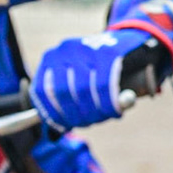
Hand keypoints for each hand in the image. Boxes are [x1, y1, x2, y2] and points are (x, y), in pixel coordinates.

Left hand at [30, 31, 164, 130]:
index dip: (52, 113)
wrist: (130, 42)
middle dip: (77, 115)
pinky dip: (109, 103)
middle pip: (64, 92)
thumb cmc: (100, 68)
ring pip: (83, 90)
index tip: (64, 127)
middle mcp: (65, 49)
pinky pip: (104, 85)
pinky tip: (116, 110)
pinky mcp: (109, 51)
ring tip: (105, 116)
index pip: (42, 91)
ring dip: (95, 111)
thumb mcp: (78, 77)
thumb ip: (65, 99)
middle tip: (90, 123)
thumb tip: (52, 130)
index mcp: (52, 57)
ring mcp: (86, 47)